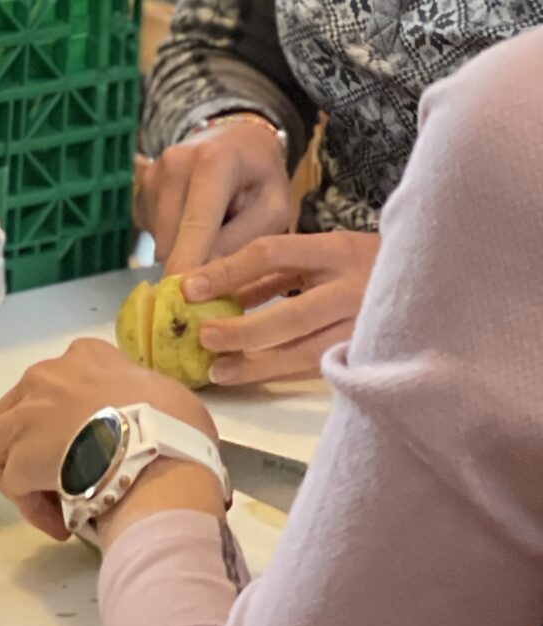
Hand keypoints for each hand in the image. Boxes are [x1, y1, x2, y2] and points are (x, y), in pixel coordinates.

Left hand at [0, 339, 219, 541]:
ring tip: (54, 500)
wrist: (162, 458)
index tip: (96, 449)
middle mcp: (49, 373)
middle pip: (27, 409)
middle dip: (41, 443)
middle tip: (70, 478)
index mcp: (88, 356)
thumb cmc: (177, 429)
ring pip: (0, 437)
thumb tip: (144, 420)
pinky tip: (59, 523)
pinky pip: (9, 480)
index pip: (65, 382)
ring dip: (21, 470)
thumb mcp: (169, 396)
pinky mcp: (18, 453)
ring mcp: (28, 411)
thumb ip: (144, 399)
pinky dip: (28, 503)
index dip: (74, 418)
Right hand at [138, 114, 292, 277]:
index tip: (184, 302)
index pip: (197, 223)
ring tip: (215, 240)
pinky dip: (175, 243)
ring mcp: (152, 173)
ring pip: (162, 241)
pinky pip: (155, 234)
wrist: (237, 141)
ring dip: (185, 255)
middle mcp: (174, 162)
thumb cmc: (262, 179)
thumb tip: (209, 280)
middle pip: (174, 238)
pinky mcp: (141, 187)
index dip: (190, 264)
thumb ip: (247, 243)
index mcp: (214, 162)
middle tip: (216, 290)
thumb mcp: (275, 210)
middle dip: (191, 268)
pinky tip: (196, 230)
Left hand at [182, 230, 377, 385]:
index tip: (188, 287)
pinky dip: (284, 371)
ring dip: (258, 363)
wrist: (438, 283)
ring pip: (306, 351)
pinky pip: (321, 366)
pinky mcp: (372, 355)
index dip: (227, 271)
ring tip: (218, 371)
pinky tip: (254, 376)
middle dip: (242, 329)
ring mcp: (366, 327)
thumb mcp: (326, 252)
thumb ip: (281, 270)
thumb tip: (220, 287)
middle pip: (290, 314)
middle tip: (203, 337)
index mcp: (336, 250)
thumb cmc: (369, 264)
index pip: (272, 255)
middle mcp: (353, 288)